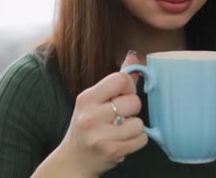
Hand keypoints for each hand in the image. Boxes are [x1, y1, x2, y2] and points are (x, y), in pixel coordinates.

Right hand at [54, 52, 146, 175]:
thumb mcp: (94, 101)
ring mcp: (100, 135)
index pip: (120, 79)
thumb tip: (133, 57)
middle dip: (132, 109)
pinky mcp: (112, 151)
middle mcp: (90, 116)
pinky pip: (141, 139)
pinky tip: (123, 141)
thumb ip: (115, 80)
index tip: (123, 95)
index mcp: (86, 98)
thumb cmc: (86, 126)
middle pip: (133, 102)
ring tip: (120, 131)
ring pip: (139, 123)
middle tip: (120, 116)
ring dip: (134, 127)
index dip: (128, 86)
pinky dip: (137, 141)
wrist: (74, 159)